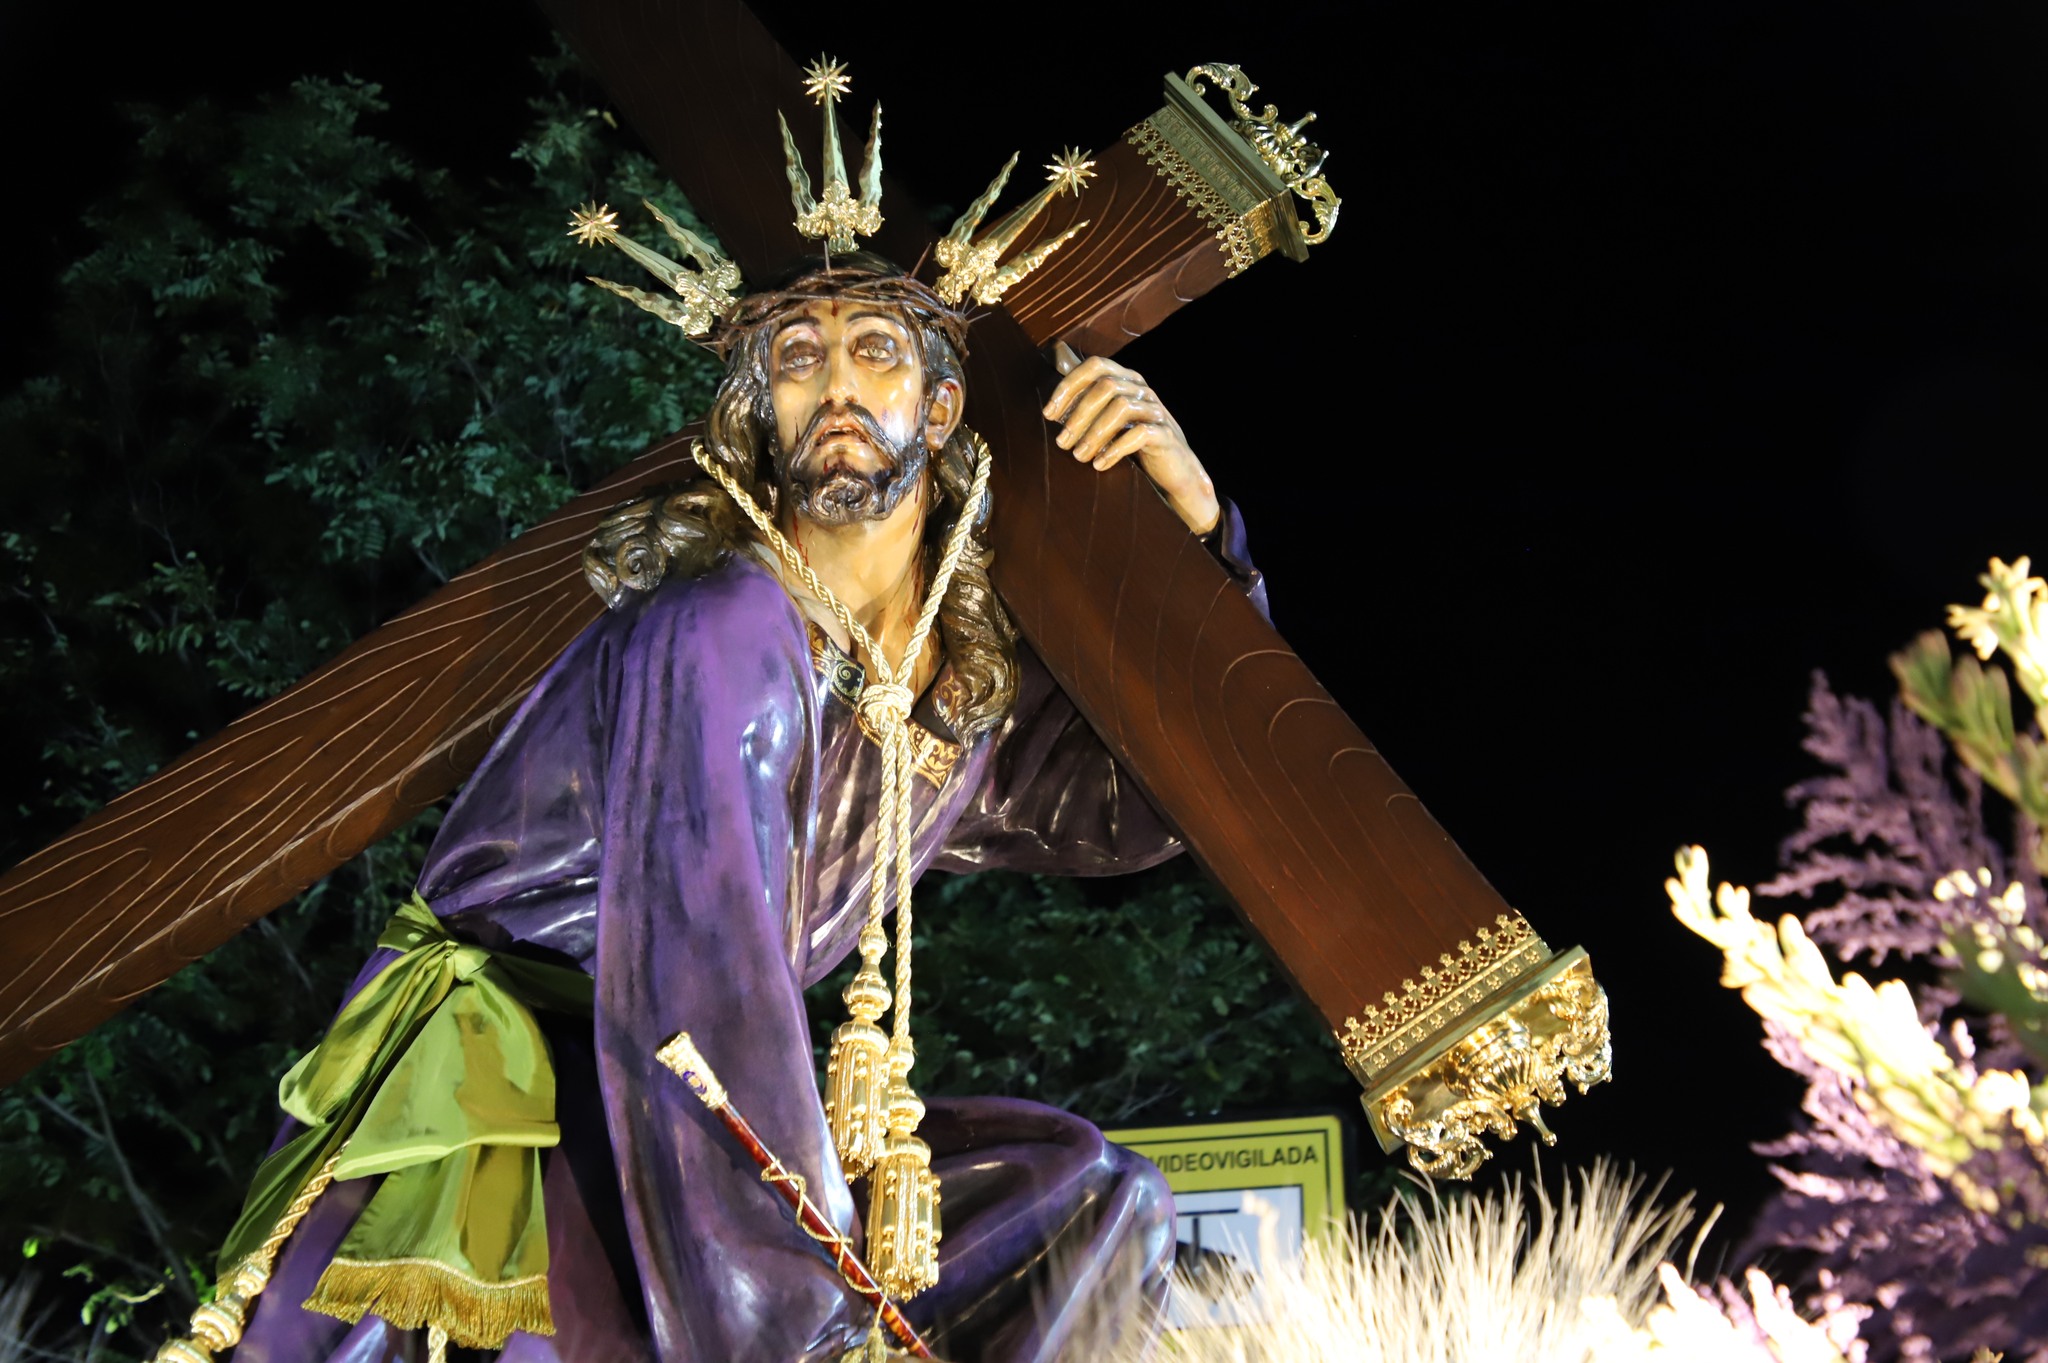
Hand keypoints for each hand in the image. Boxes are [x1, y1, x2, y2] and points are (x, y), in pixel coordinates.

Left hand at [1043, 347, 1219, 535]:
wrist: (1173, 471)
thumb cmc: (1132, 443)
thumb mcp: (1107, 416)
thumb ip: (1085, 393)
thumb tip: (1054, 356)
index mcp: (1125, 379)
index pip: (1095, 365)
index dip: (1069, 386)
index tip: (1049, 414)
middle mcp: (1141, 389)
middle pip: (1106, 386)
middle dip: (1078, 414)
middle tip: (1062, 442)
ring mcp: (1155, 410)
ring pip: (1121, 408)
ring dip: (1094, 433)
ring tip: (1079, 456)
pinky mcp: (1165, 435)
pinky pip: (1139, 433)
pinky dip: (1115, 449)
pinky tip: (1100, 464)